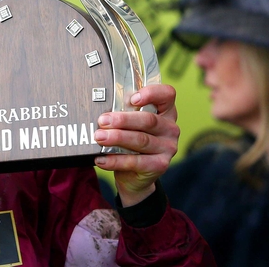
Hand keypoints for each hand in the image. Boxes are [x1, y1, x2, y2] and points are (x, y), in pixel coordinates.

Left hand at [93, 84, 178, 206]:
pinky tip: (101, 159)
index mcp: (165, 111)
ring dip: (117, 138)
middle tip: (103, 120)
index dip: (151, 94)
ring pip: (141, 140)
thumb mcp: (130, 124)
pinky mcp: (159, 165)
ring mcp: (167, 148)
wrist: (135, 174)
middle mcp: (170, 128)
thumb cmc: (131, 141)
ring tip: (99, 137)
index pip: (167, 95)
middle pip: (148, 120)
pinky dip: (115, 160)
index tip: (132, 98)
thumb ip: (123, 112)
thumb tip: (102, 110)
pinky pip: (135, 162)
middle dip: (123, 119)